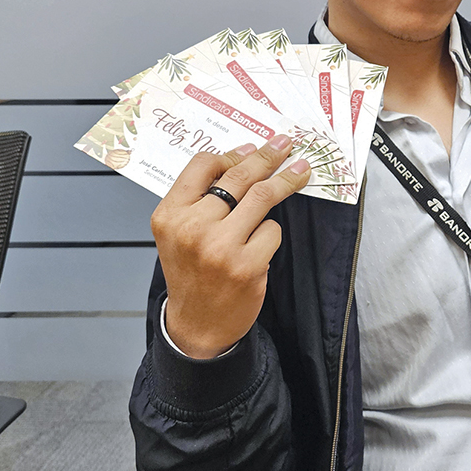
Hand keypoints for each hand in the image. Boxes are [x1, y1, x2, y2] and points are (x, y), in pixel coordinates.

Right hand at [150, 134, 310, 358]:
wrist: (197, 324)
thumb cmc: (192, 271)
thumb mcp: (179, 231)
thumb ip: (201, 197)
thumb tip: (242, 157)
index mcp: (170, 215)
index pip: (202, 165)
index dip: (233, 153)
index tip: (253, 147)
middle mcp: (192, 228)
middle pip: (239, 176)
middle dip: (268, 157)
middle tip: (286, 145)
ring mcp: (220, 248)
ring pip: (262, 197)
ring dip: (286, 181)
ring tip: (300, 170)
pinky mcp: (247, 265)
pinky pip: (272, 230)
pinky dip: (271, 231)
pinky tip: (262, 243)